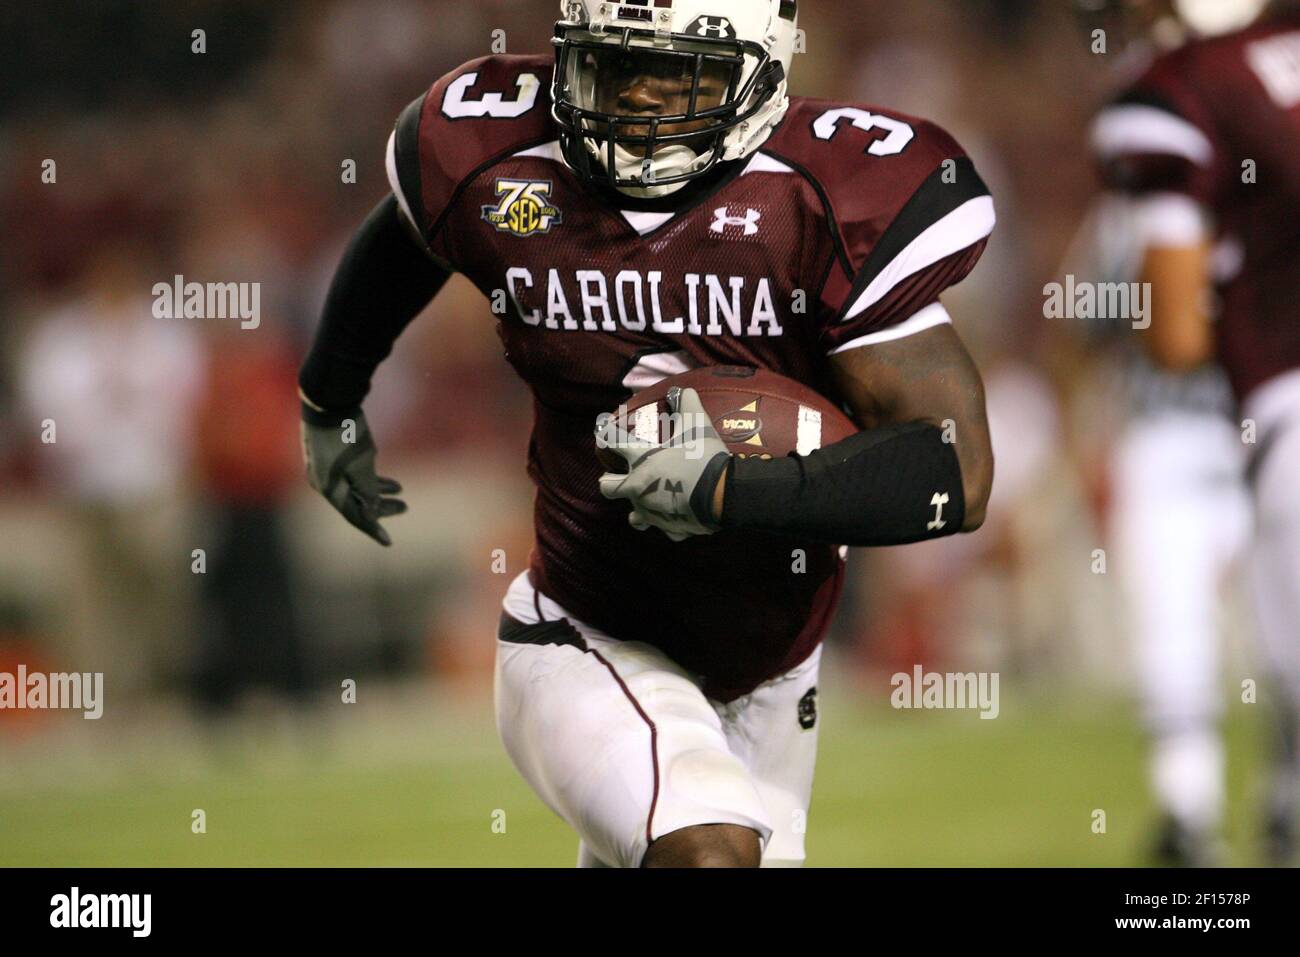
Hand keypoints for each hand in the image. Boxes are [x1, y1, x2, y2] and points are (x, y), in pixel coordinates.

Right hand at [300, 405, 406, 545]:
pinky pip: (353, 475)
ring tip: (401, 491)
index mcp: (329, 489)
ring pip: (355, 487)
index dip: (373, 529)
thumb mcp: (362, 467)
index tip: (389, 543)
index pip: (354, 516)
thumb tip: (372, 513)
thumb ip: (369, 492)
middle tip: (406, 507)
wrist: (329, 401)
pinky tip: (388, 479)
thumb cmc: (347, 436)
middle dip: (381, 508)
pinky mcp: (332, 455)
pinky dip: (370, 478)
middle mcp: (324, 482)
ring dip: (378, 491)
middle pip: (356, 503)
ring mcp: (326, 468)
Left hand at [596, 386, 730, 541]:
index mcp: (641, 459)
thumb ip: (687, 404)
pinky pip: (666, 530)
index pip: (613, 443)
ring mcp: (652, 512)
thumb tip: (684, 390)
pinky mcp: (670, 529)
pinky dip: (671, 524)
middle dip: (609, 482)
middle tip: (618, 477)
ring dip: (637, 510)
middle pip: (607, 488)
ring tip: (646, 502)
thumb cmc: (704, 456)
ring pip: (633, 518)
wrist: (723, 494)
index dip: (606, 436)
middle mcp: (638, 488)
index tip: (603, 434)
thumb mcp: (697, 424)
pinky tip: (678, 518)